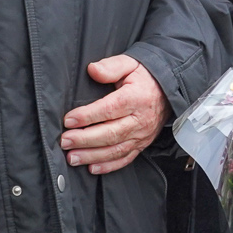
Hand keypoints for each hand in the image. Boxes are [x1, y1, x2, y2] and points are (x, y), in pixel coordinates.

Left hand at [60, 55, 166, 174]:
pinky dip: (108, 166)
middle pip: (110, 133)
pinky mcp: (142, 144)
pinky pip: (125, 159)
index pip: (109, 109)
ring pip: (115, 150)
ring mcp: (142, 135)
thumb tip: (93, 70)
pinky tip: (92, 168)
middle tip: (65, 141)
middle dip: (85, 139)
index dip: (87, 116)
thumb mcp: (129, 64)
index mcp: (135, 97)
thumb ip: (111, 67)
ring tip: (72, 157)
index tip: (68, 120)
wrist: (167, 90)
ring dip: (92, 156)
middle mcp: (140, 119)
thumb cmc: (144, 77)